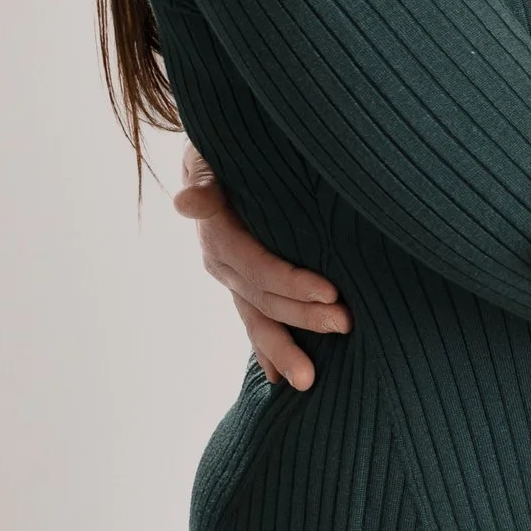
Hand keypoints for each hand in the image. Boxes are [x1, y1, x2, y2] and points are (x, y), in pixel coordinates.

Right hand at [174, 147, 349, 391]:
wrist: (216, 154)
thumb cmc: (224, 148)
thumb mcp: (210, 156)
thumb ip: (205, 181)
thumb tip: (186, 202)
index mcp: (219, 234)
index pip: (257, 266)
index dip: (291, 281)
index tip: (331, 292)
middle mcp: (222, 262)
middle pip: (263, 298)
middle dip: (303, 317)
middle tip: (344, 326)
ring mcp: (232, 279)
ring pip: (258, 319)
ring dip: (283, 349)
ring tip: (309, 382)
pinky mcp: (244, 286)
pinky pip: (254, 321)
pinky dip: (267, 350)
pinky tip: (280, 378)